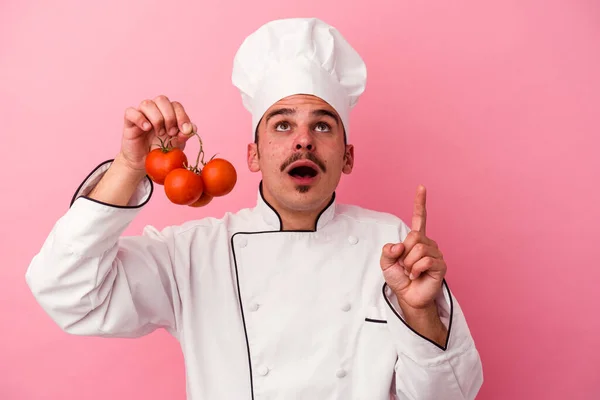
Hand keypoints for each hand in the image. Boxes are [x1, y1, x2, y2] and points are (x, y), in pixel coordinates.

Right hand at [119, 95, 195, 171]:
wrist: (144, 162)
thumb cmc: (160, 151)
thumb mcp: (176, 145)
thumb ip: (184, 136)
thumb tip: (192, 128)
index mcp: (168, 113)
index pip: (176, 105)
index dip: (182, 116)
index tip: (184, 130)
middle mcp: (155, 110)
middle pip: (162, 100)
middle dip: (170, 117)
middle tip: (170, 133)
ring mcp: (141, 114)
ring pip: (147, 104)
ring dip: (156, 118)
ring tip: (159, 133)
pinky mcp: (129, 121)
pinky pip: (131, 112)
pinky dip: (140, 119)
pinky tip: (146, 128)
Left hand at [380, 185, 446, 309]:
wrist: (408, 297)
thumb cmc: (399, 279)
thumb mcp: (386, 263)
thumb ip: (387, 251)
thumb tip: (399, 245)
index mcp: (415, 240)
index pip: (420, 218)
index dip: (420, 203)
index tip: (421, 187)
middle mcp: (428, 243)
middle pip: (414, 237)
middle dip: (404, 253)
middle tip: (405, 266)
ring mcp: (436, 253)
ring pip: (418, 249)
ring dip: (409, 263)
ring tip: (411, 272)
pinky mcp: (440, 265)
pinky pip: (425, 260)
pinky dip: (416, 269)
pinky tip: (417, 275)